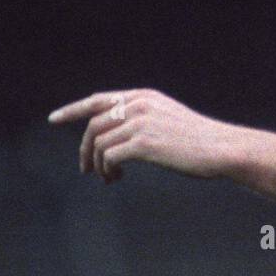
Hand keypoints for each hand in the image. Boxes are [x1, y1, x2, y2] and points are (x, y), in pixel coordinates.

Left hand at [47, 88, 242, 183]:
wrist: (221, 148)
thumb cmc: (198, 140)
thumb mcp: (167, 119)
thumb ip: (142, 119)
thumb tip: (112, 139)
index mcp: (144, 96)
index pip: (99, 100)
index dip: (73, 109)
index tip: (54, 119)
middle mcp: (139, 104)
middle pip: (93, 125)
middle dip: (85, 150)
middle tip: (86, 170)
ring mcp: (140, 122)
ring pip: (99, 143)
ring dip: (98, 165)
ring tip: (109, 178)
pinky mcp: (143, 143)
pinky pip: (109, 157)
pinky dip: (107, 171)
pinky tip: (116, 178)